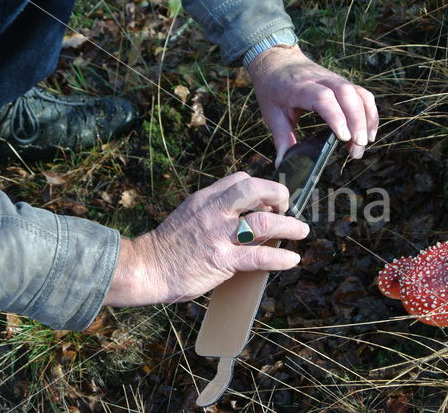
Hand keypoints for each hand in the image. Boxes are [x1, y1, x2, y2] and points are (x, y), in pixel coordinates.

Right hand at [104, 172, 308, 305]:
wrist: (146, 268)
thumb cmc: (169, 245)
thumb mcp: (190, 214)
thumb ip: (216, 210)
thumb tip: (250, 213)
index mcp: (206, 199)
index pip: (240, 179)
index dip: (262, 187)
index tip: (271, 201)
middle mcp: (214, 211)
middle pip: (254, 189)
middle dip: (279, 195)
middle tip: (287, 208)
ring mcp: (218, 235)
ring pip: (263, 221)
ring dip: (289, 225)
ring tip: (301, 231)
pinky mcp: (222, 260)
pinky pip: (258, 256)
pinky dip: (280, 257)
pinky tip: (292, 260)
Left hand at [248, 45, 378, 165]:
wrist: (278, 60)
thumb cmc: (273, 88)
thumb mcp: (271, 112)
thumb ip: (281, 137)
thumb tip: (284, 163)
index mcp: (299, 87)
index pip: (323, 98)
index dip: (336, 117)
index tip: (343, 137)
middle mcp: (321, 80)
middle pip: (347, 94)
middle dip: (357, 121)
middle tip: (358, 146)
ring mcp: (335, 80)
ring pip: (359, 94)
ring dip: (367, 119)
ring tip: (363, 144)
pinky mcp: (344, 83)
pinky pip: (363, 96)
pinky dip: (370, 114)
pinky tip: (369, 134)